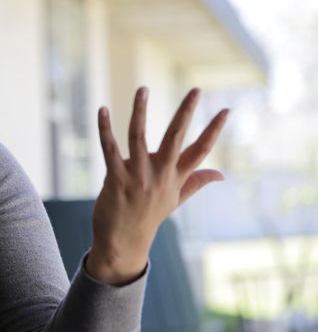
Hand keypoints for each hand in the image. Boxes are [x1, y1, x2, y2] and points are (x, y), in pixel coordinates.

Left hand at [85, 87, 229, 285]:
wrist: (123, 242)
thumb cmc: (148, 216)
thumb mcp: (175, 200)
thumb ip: (196, 182)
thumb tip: (222, 174)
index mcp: (176, 178)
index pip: (200, 151)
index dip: (214, 130)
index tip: (227, 110)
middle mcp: (160, 176)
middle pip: (176, 139)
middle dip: (186, 112)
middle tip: (196, 89)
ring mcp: (138, 177)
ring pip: (139, 137)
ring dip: (140, 111)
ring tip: (143, 89)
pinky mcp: (116, 179)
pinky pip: (110, 149)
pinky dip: (105, 129)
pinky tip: (103, 110)